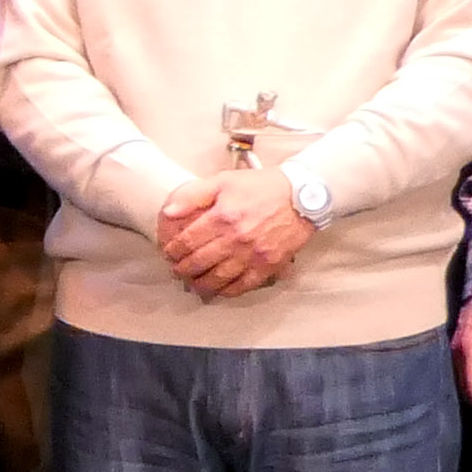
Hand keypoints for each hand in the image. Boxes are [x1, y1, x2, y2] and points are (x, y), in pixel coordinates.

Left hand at [158, 167, 313, 298]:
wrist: (302, 196)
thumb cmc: (261, 187)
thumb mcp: (224, 181)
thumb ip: (194, 195)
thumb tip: (168, 212)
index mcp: (222, 217)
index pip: (188, 241)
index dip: (173, 251)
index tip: (168, 253)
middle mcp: (236, 239)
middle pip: (199, 263)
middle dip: (182, 270)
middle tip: (176, 271)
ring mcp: (252, 255)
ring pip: (218, 278)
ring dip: (200, 284)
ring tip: (192, 283)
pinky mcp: (268, 266)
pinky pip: (243, 285)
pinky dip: (227, 291)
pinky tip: (218, 290)